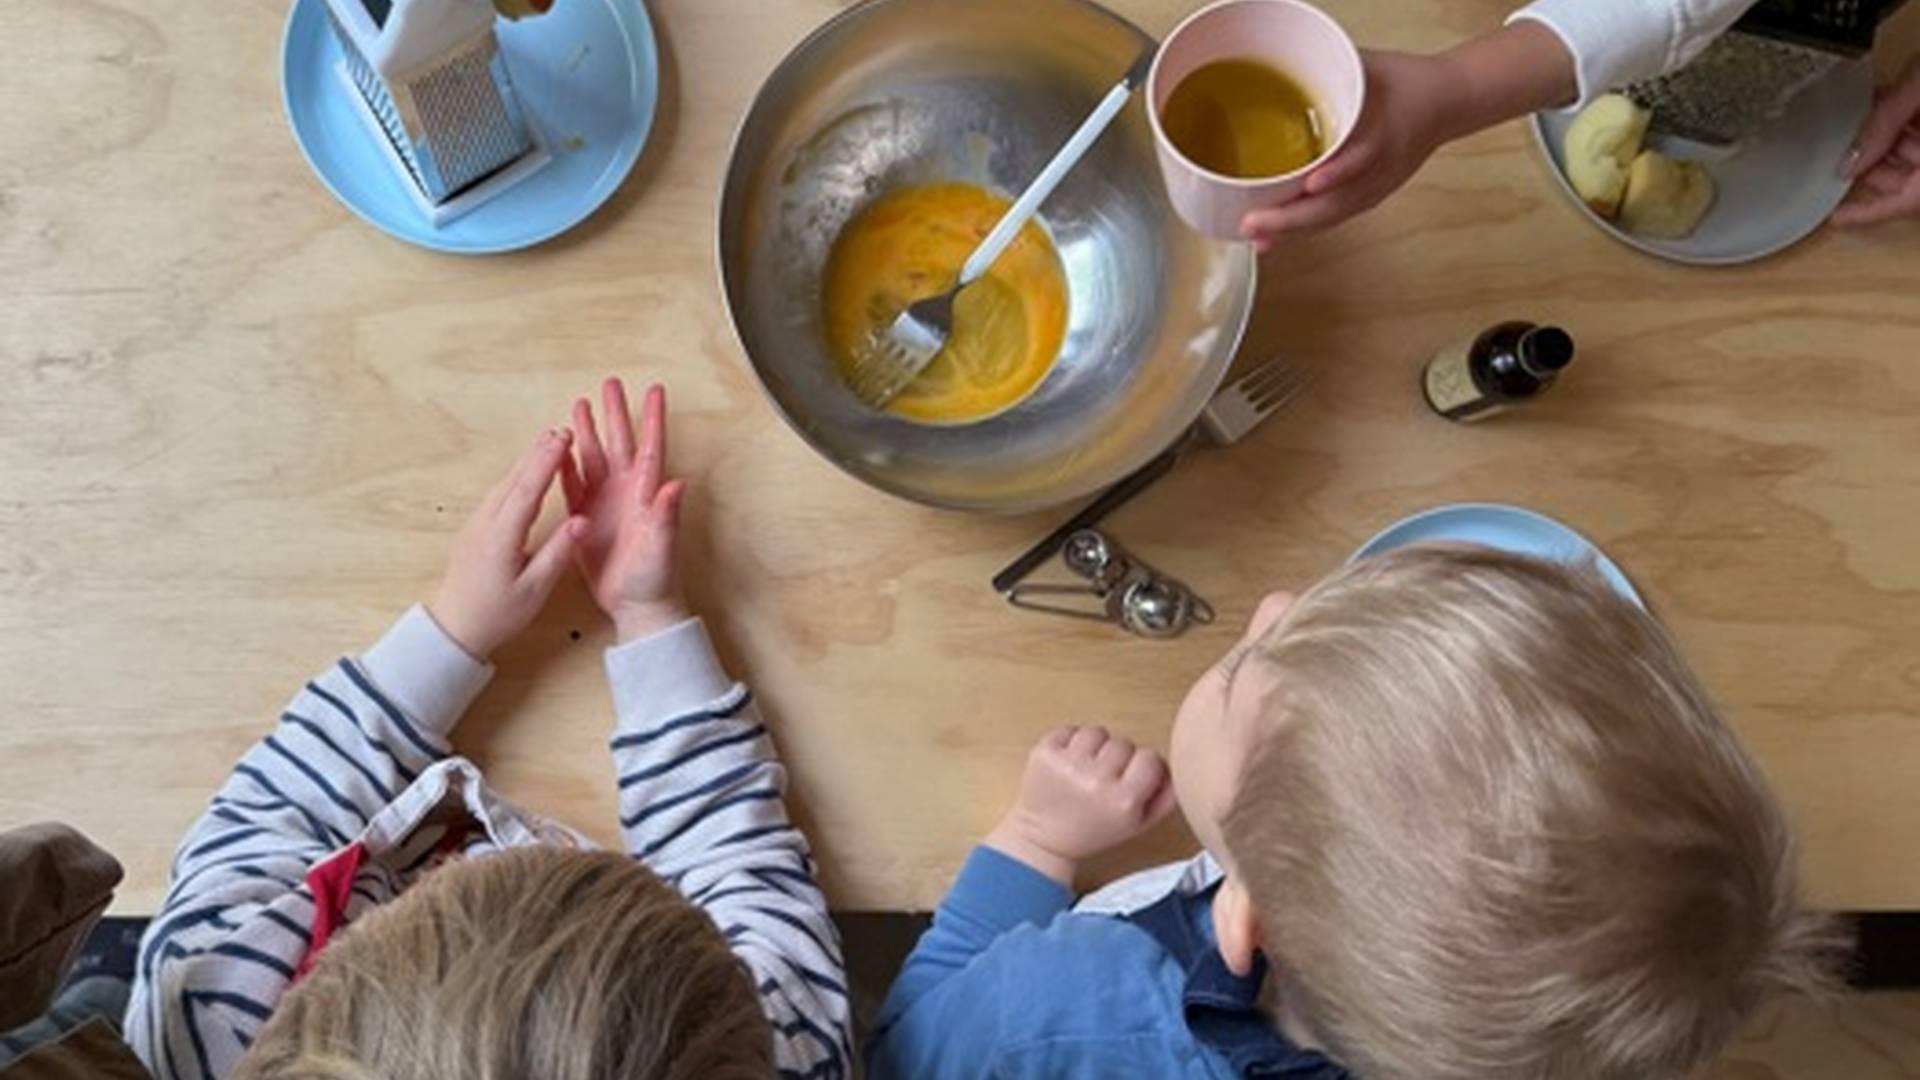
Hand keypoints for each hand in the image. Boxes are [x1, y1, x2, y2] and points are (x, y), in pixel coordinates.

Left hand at [429, 429, 584, 658]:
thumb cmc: (497, 614)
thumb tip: (583, 520)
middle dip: (538, 453)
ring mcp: (476, 524)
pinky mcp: (475, 529)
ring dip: (527, 462)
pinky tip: (526, 473)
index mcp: (501, 537)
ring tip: (548, 443)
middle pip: (514, 480)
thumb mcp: (534, 589)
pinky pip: (498, 494)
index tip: (563, 438)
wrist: (455, 627)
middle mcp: (485, 524)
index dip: (546, 461)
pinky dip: (516, 477)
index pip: (528, 490)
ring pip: (504, 484)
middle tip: (561, 431)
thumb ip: (558, 552)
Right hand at [560, 377, 689, 642]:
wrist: (637, 606)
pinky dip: (565, 466)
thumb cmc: (655, 578)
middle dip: (615, 413)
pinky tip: (558, 449)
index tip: (654, 390)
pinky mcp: (586, 519)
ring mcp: (606, 504)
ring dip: (586, 432)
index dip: (652, 418)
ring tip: (579, 404)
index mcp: (646, 493)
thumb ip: (667, 515)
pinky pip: (573, 486)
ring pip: (594, 458)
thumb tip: (677, 484)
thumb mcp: (662, 547)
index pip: (651, 447)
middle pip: (620, 442)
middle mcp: (627, 492)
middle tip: (610, 383)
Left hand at [985, 726, 1178, 885]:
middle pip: (1124, 743)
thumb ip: (1166, 798)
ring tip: (1086, 769)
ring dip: (1095, 747)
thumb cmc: (1093, 831)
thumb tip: (1176, 767)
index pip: (1150, 757)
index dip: (1144, 766)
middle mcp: (1096, 779)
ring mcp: (1067, 764)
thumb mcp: (1138, 825)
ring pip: (1098, 732)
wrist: (1044, 839)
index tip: (1133, 777)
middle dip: (1118, 758)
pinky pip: (1070, 729)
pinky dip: (1071, 742)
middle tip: (1106, 778)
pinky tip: (1068, 764)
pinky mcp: (1044, 753)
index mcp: (1123, 800)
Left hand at [1240, 50, 1453, 246]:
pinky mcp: (1371, 197)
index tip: (1312, 182)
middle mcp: (1381, 166)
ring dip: (1294, 231)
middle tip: (1254, 223)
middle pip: (1339, 201)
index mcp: (1386, 131)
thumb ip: (1331, 69)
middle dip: (1294, 218)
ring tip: (1258, 238)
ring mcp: (1376, 186)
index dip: (1338, 172)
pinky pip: (1335, 218)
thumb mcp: (1369, 67)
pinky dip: (1305, 230)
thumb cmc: (1405, 83)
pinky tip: (1277, 238)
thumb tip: (1281, 66)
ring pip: (1334, 217)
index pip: (1363, 156)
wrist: (1445, 103)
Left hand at [1834, 59, 1919, 227]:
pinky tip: (1887, 109)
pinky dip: (1909, 126)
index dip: (1870, 212)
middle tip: (1839, 154)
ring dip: (1888, 144)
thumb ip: (1884, 125)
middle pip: (1910, 179)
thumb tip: (1849, 163)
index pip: (1907, 202)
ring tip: (1859, 125)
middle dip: (1875, 168)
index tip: (1838, 217)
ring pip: (1918, 157)